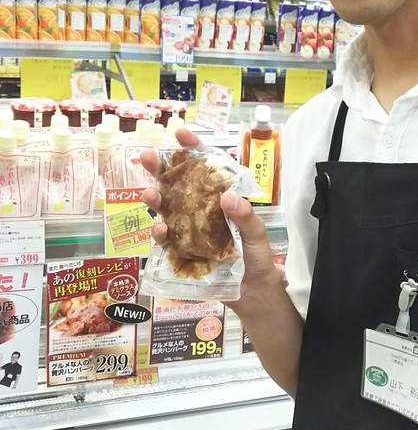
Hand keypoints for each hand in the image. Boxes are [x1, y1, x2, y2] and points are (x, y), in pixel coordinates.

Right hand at [140, 126, 278, 304]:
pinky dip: (160, 234)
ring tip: (149, 194)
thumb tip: (226, 197)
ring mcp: (188, 230)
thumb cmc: (258, 260)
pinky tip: (159, 230)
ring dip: (155, 199)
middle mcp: (200, 210)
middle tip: (148, 157)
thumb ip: (246, 217)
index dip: (192, 149)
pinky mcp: (182, 252)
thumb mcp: (258, 236)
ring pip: (166, 209)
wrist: (254, 296)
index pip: (205, 168)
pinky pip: (166, 240)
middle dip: (160, 168)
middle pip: (177, 184)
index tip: (179, 134)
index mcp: (220, 199)